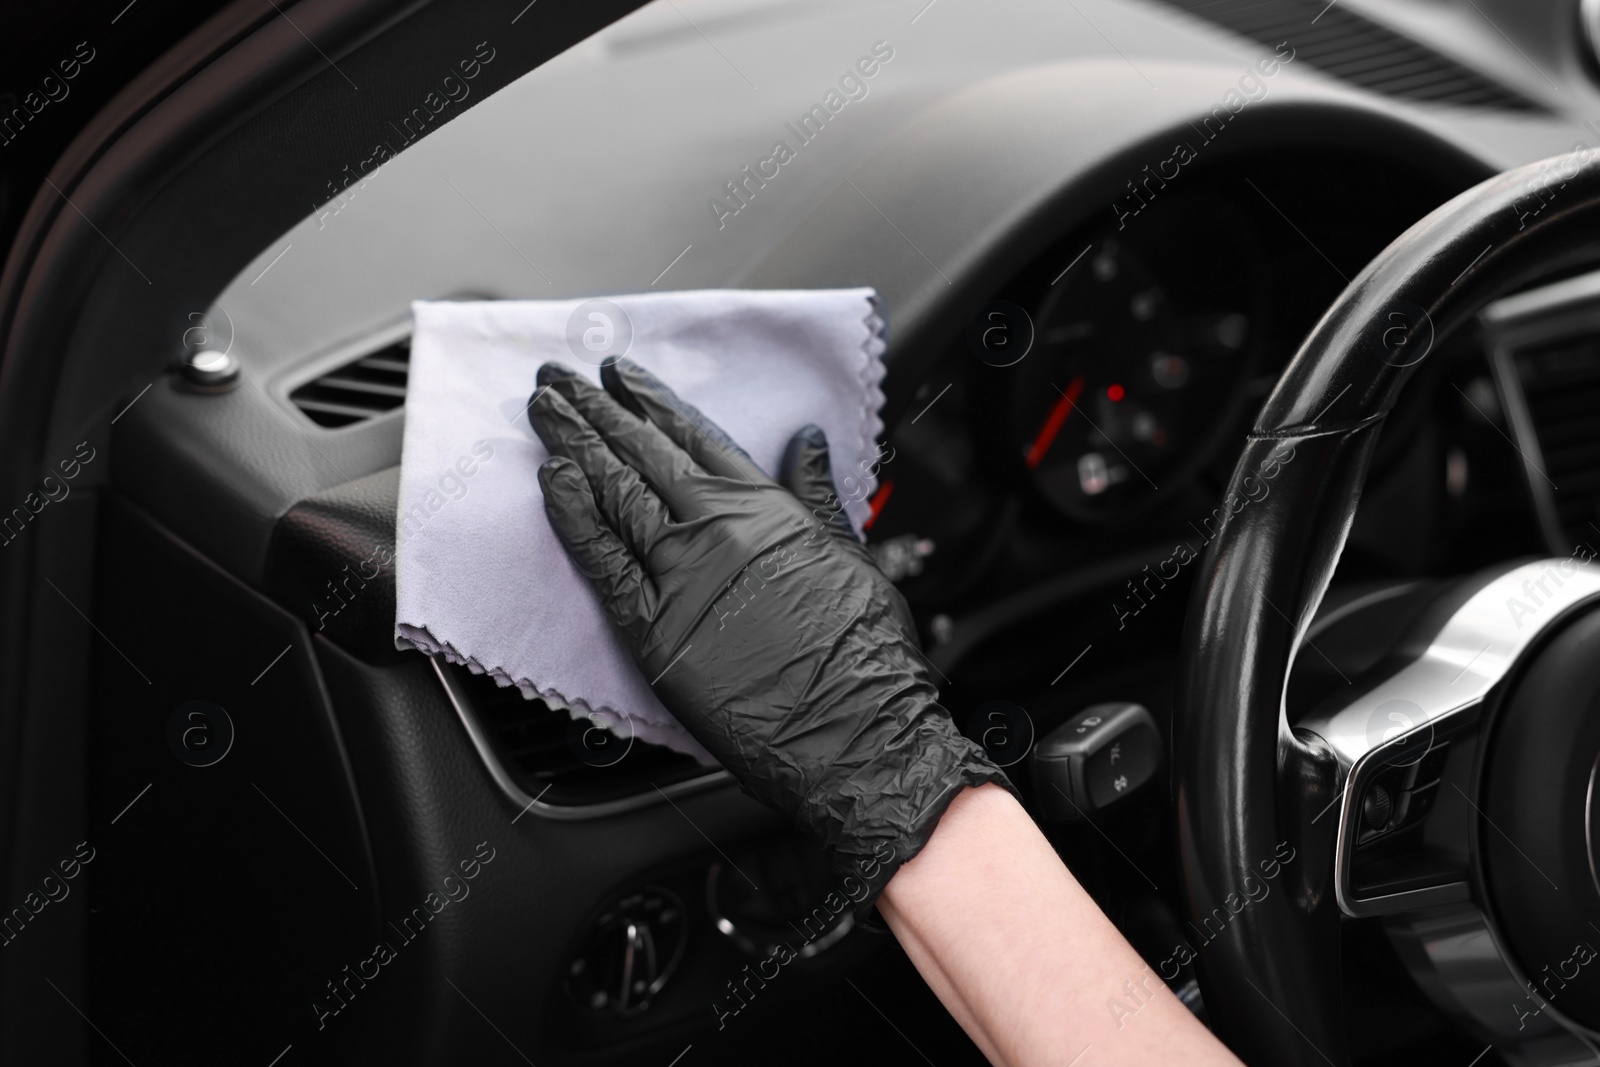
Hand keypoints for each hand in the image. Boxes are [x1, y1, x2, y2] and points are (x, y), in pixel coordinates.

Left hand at [527, 358, 1017, 892]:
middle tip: (557, 378)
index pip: (695, 436)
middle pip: (641, 455)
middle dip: (595, 410)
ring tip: (542, 411)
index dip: (651, 401)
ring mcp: (680, 577)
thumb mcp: (851, 555)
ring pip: (613, 495)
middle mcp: (717, 531)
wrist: (856, 734)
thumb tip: (807, 441)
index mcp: (766, 508)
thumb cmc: (865, 655)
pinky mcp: (653, 631)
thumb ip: (817, 495)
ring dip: (572, 447)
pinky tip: (549, 482)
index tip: (619, 375)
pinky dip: (572, 518)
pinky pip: (602, 562)